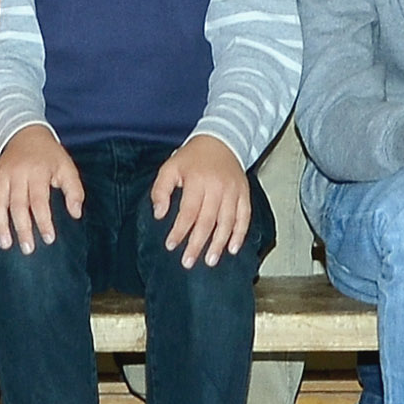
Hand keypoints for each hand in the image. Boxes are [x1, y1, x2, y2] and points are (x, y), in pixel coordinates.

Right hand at [0, 124, 82, 254]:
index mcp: (37, 171)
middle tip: (27, 248)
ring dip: (0, 225)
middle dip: (22, 228)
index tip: (48, 239)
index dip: (44, 221)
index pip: (39, 200)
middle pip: (17, 204)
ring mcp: (1, 175)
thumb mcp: (67, 168)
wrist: (25, 133)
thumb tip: (75, 214)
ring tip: (6, 244)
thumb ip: (74, 191)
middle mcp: (17, 173)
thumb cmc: (50, 156)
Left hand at [148, 133, 251, 267]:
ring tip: (210, 261)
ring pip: (227, 222)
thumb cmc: (192, 158)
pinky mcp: (244, 193)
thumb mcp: (170, 167)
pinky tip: (232, 248)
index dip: (179, 231)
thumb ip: (160, 190)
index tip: (171, 245)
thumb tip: (159, 214)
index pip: (188, 212)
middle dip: (197, 244)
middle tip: (188, 262)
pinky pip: (244, 217)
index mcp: (197, 180)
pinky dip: (240, 234)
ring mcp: (233, 191)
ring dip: (218, 244)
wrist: (221, 141)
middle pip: (208, 221)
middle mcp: (217, 187)